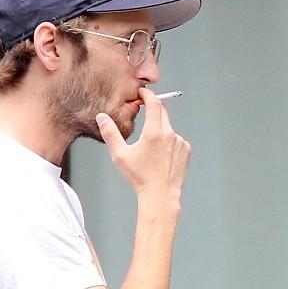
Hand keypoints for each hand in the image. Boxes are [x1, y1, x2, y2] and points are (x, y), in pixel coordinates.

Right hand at [96, 89, 190, 206]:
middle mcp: (170, 134)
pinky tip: (160, 157)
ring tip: (149, 149)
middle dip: (153, 109)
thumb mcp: (120, 155)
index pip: (154, 103)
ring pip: (168, 128)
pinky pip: (175, 139)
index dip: (148, 94)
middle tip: (144, 111)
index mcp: (154, 132)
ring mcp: (180, 142)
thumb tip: (102, 117)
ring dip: (159, 129)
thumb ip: (110, 133)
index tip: (142, 92)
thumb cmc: (139, 178)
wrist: (160, 195)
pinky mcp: (185, 150)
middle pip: (162, 112)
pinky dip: (168, 142)